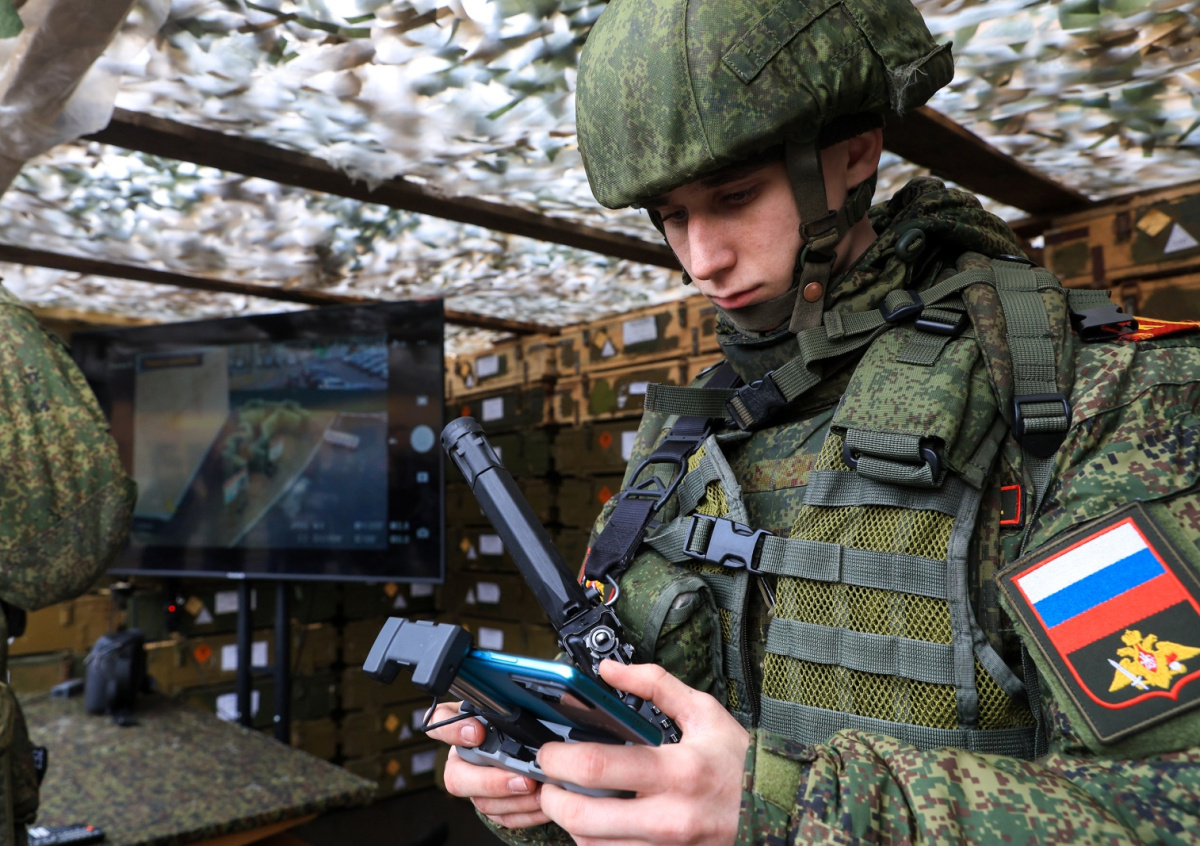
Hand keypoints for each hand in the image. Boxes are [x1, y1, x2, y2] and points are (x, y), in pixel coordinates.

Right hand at [424, 700, 550, 828]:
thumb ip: (516, 698)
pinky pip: (500, 816)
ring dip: (514, 800)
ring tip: (540, 791)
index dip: (453, 729)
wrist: (534, 745)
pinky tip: (543, 804)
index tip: (477, 732)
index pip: (441, 722)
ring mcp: (475, 783)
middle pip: (457, 776)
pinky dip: (523, 813)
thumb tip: (540, 691)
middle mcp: (463, 756)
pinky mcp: (490, 803)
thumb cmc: (523, 719)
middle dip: (491, 781)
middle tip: (523, 779)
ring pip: (481, 801)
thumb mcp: (519, 703)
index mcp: (464, 724)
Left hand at [536, 660, 749, 845]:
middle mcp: (669, 817)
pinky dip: (596, 844)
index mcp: (677, 771)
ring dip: (572, 825)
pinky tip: (601, 824)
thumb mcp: (704, 713)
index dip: (557, 760)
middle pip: (582, 818)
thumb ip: (654, 685)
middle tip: (550, 782)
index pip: (596, 768)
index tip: (548, 752)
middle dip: (553, 799)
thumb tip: (609, 671)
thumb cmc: (740, 764)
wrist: (780, 813)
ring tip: (575, 801)